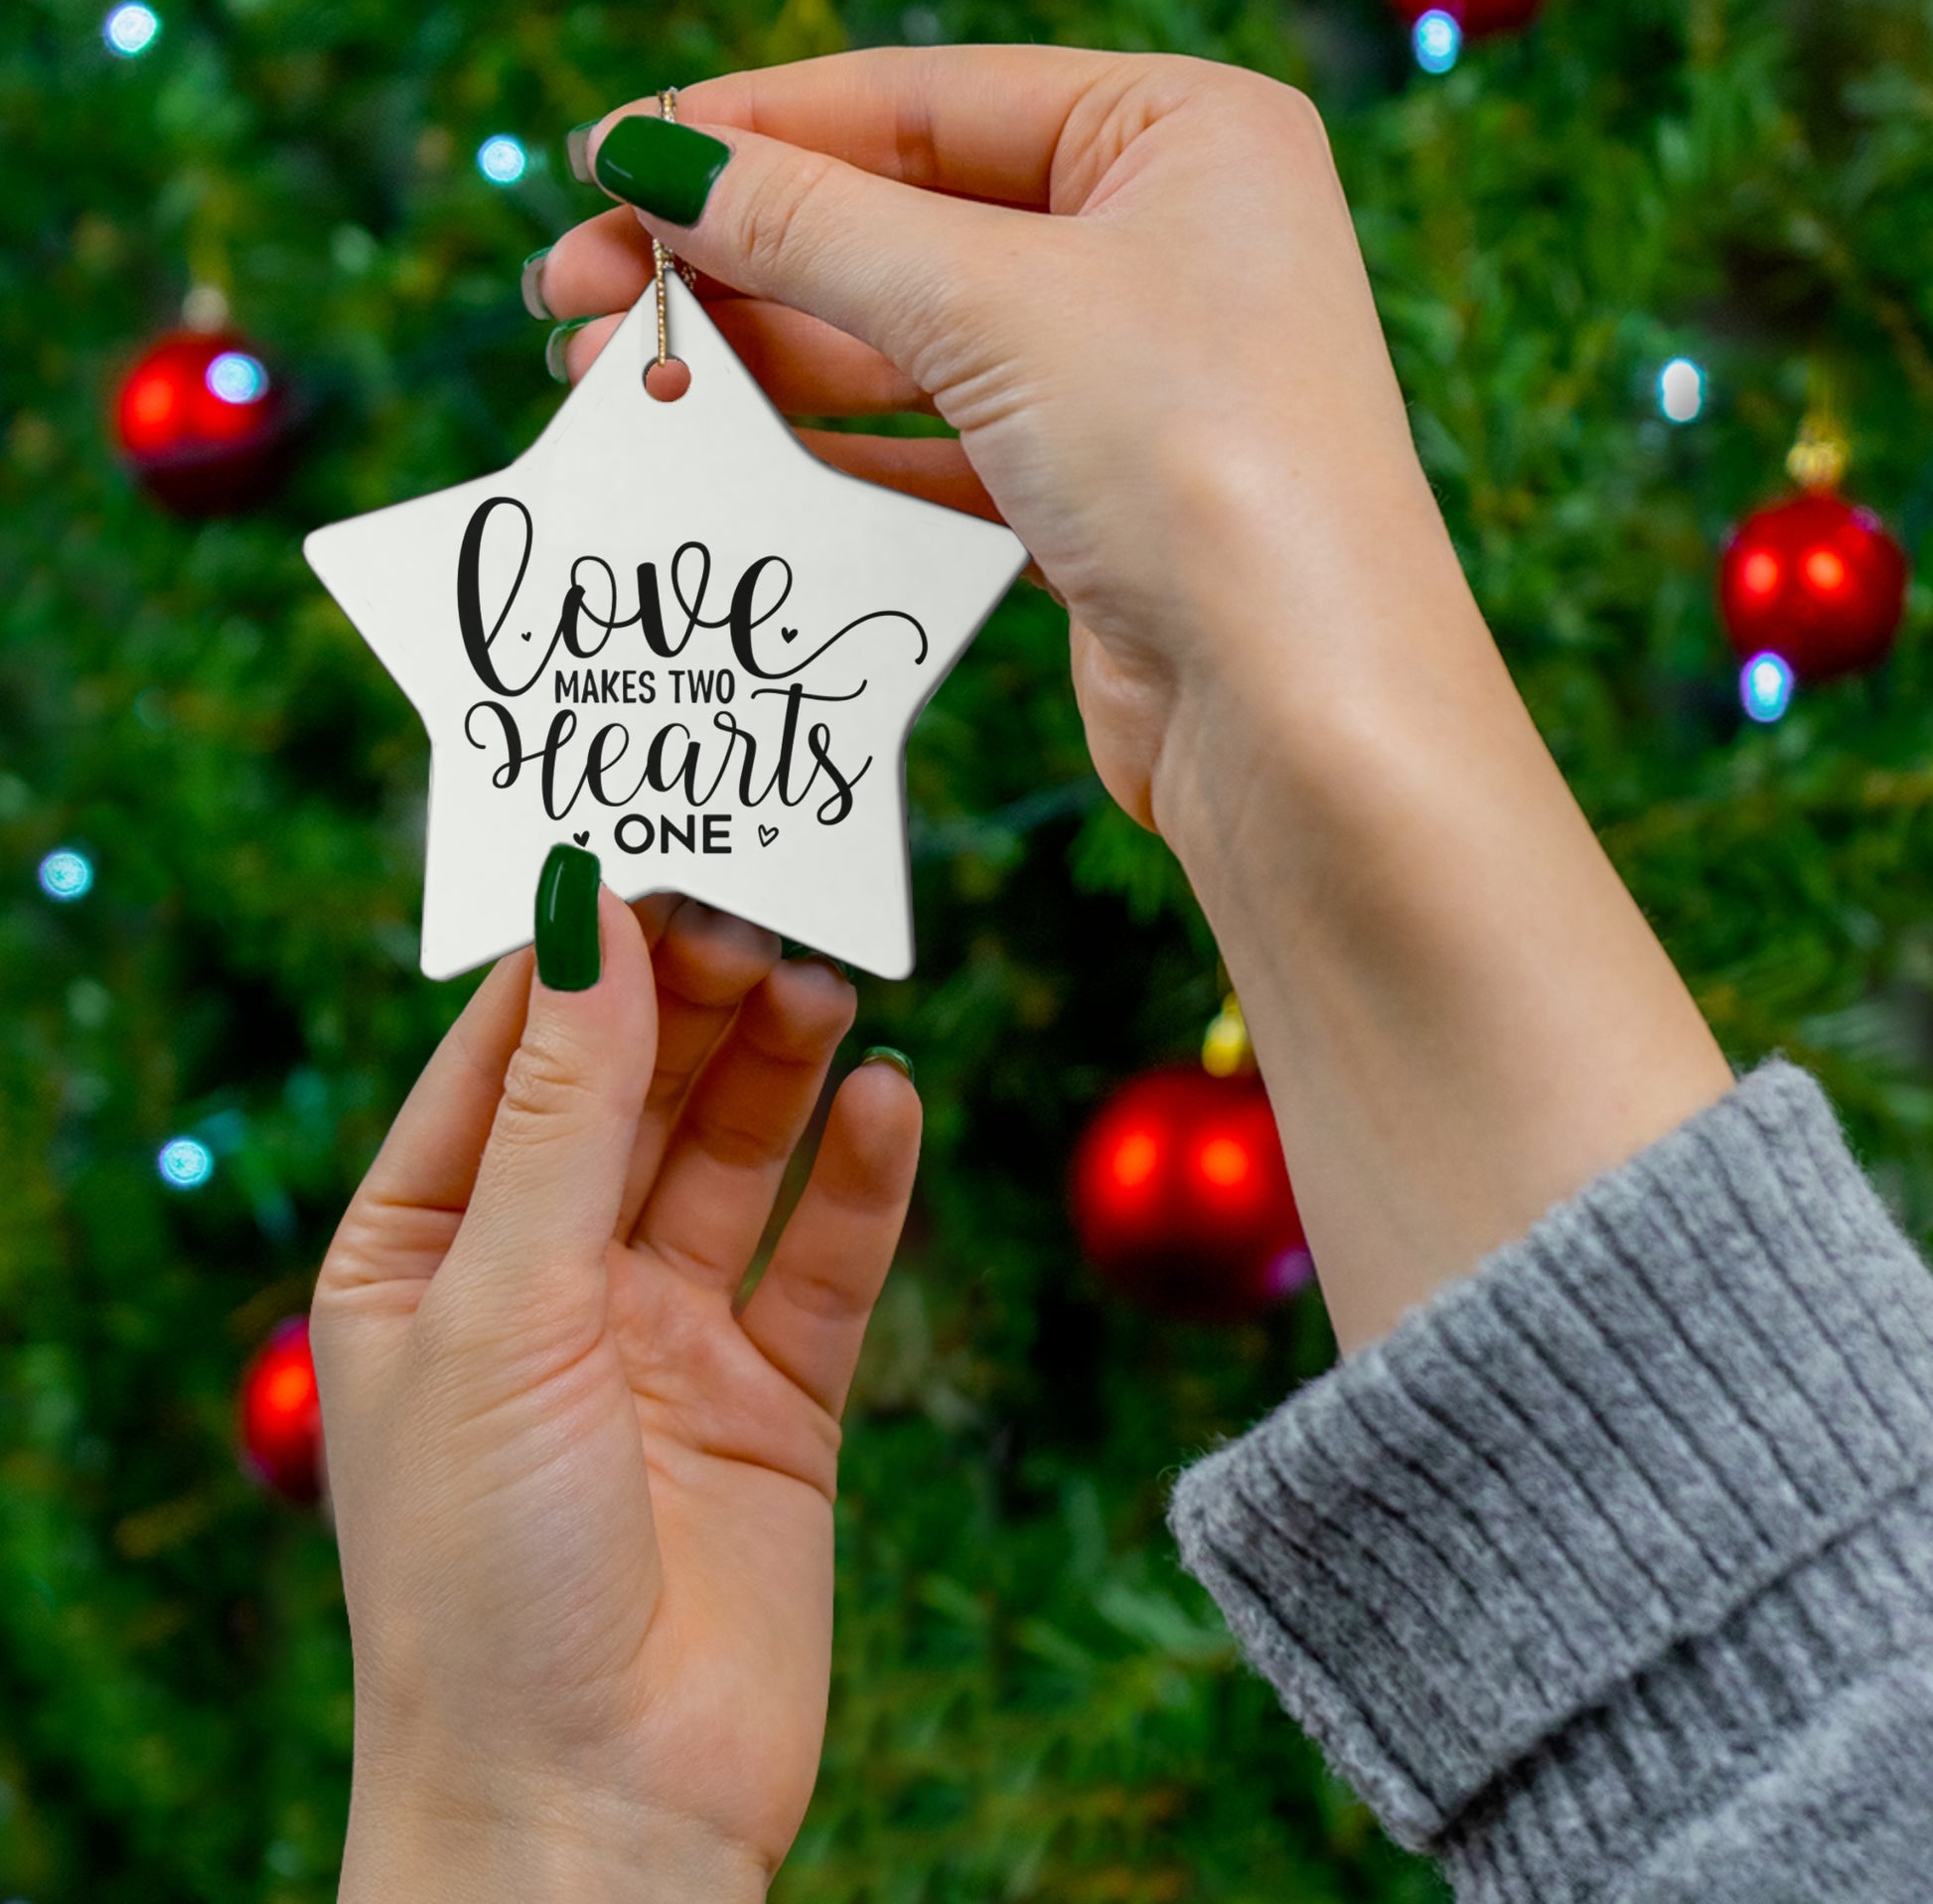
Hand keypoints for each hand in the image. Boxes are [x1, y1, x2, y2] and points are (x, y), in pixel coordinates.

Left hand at [312, 888, 919, 1901]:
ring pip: (733, 1157)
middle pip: (631, 1092)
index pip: (504, 1058)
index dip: (576, 956)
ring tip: (826, 983)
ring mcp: (665, 1339)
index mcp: (425, 1255)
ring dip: (779, 1068)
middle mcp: (545, 1282)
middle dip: (692, 1000)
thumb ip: (558, 1111)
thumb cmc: (484, 1572)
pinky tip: (890, 1102)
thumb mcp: (500, 1308)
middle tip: (764, 909)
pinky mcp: (774, 1400)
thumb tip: (585, 917)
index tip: (651, 852)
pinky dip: (861, 1179)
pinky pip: (824, 1261)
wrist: (595, 1812)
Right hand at [536, 49, 1731, 1349]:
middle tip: (577, 297)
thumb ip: (812, 227)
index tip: (607, 162)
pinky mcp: (1095, 498)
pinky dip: (830, 448)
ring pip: (907, 344)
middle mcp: (1163, 244)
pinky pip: (934, 446)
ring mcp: (1130, 379)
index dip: (752, 131)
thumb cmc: (1202, 464)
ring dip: (762, 359)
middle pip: (902, 223)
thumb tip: (655, 157)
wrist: (1301, 716)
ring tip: (618, 379)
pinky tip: (724, 452)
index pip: (921, 101)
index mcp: (1180, 135)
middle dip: (734, 259)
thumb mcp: (992, 306)